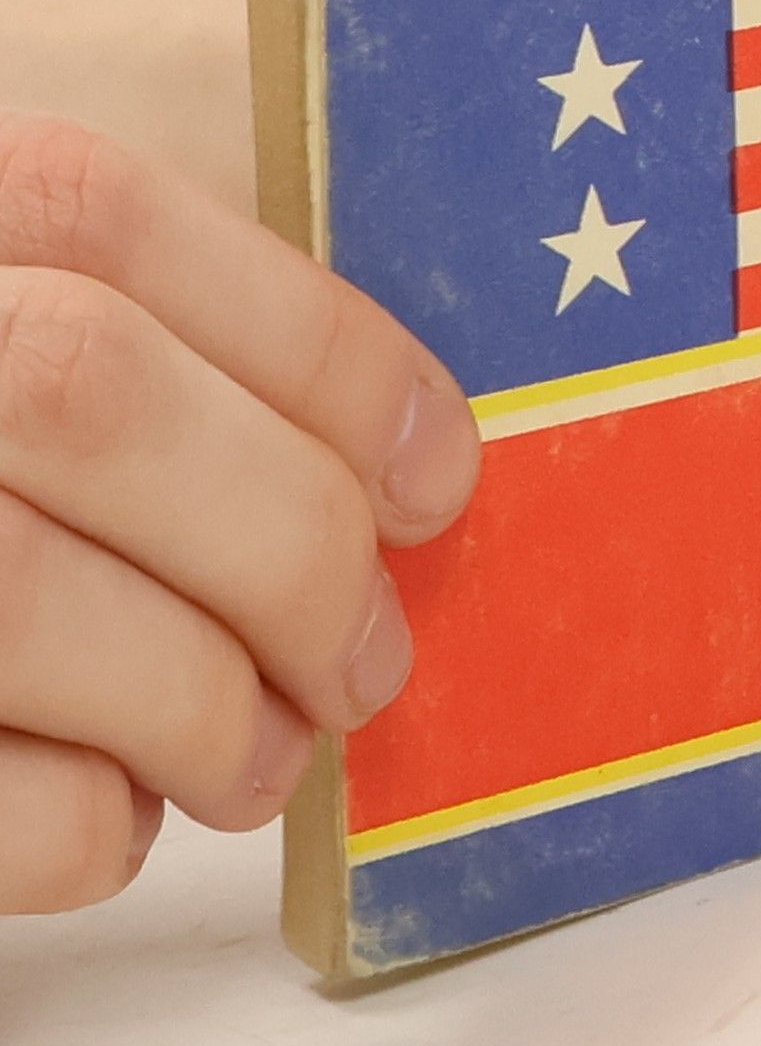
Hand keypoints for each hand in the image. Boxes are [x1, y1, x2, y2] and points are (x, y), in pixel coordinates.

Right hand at [0, 116, 480, 911]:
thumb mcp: (20, 340)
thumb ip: (159, 354)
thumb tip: (405, 464)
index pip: (112, 224)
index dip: (317, 352)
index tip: (435, 479)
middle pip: (88, 395)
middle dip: (289, 551)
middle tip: (364, 661)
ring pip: (21, 593)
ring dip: (206, 709)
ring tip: (258, 756)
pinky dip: (81, 821)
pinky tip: (114, 809)